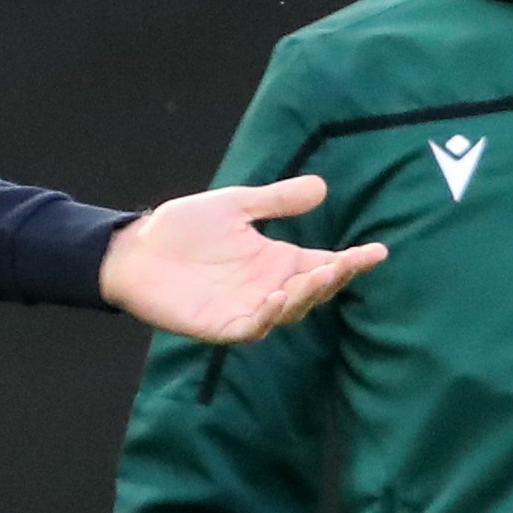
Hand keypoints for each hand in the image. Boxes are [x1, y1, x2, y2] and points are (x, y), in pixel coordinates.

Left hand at [98, 175, 385, 343]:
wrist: (134, 250)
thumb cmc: (181, 229)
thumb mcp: (234, 206)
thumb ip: (276, 200)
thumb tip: (322, 186)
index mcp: (277, 261)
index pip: (324, 264)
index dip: (352, 262)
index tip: (378, 251)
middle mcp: (269, 287)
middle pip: (313, 290)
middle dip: (331, 279)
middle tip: (343, 264)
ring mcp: (248, 309)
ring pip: (289, 311)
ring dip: (303, 296)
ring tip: (311, 278)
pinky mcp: (222, 326)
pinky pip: (253, 326)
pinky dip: (267, 315)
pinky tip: (276, 298)